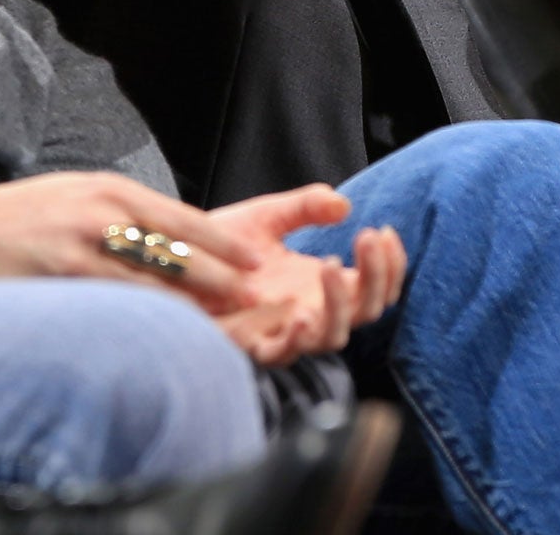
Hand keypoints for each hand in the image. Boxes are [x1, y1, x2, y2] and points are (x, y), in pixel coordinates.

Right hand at [0, 172, 263, 307]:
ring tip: (225, 320)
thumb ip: (122, 212)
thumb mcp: (75, 196)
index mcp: (112, 191)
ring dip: (194, 304)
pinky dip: (150, 319)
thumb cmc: (16, 217)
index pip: (185, 219)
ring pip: (155, 283)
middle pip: (180, 251)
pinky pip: (119, 305)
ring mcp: (83, 250)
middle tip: (254, 295)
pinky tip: (171, 333)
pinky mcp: (63, 282)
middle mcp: (104, 216)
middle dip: (222, 276)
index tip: (254, 260)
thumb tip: (170, 236)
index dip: (224, 244)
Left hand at [204, 186, 406, 366]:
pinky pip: (284, 354)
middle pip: (367, 311)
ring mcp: (284, 329)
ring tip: (332, 265)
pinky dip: (297, 339)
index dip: (390, 264)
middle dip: (377, 276)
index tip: (382, 230)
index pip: (375, 284)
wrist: (169, 261)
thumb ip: (307, 206)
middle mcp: (311, 309)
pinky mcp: (252, 342)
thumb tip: (344, 206)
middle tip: (366, 238)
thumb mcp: (268, 216)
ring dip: (342, 303)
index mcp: (321, 283)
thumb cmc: (217, 245)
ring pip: (334, 336)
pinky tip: (299, 314)